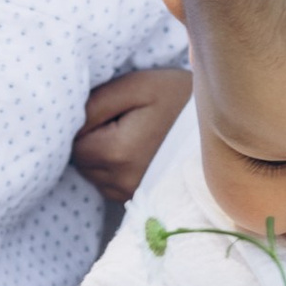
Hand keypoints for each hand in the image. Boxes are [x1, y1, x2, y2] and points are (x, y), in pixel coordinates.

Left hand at [71, 65, 192, 202]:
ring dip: (101, 152)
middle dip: (90, 137)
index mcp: (118, 153)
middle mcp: (122, 182)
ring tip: (131, 131)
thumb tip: (65, 118)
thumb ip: (95, 102)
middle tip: (121, 117)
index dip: (84, 121)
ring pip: (93, 173)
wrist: (220, 125)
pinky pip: (108, 183)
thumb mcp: (137, 87)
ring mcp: (132, 194)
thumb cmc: (177, 99)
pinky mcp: (139, 199)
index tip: (110, 107)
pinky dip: (113, 166)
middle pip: (81, 160)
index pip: (73, 141)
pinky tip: (135, 148)